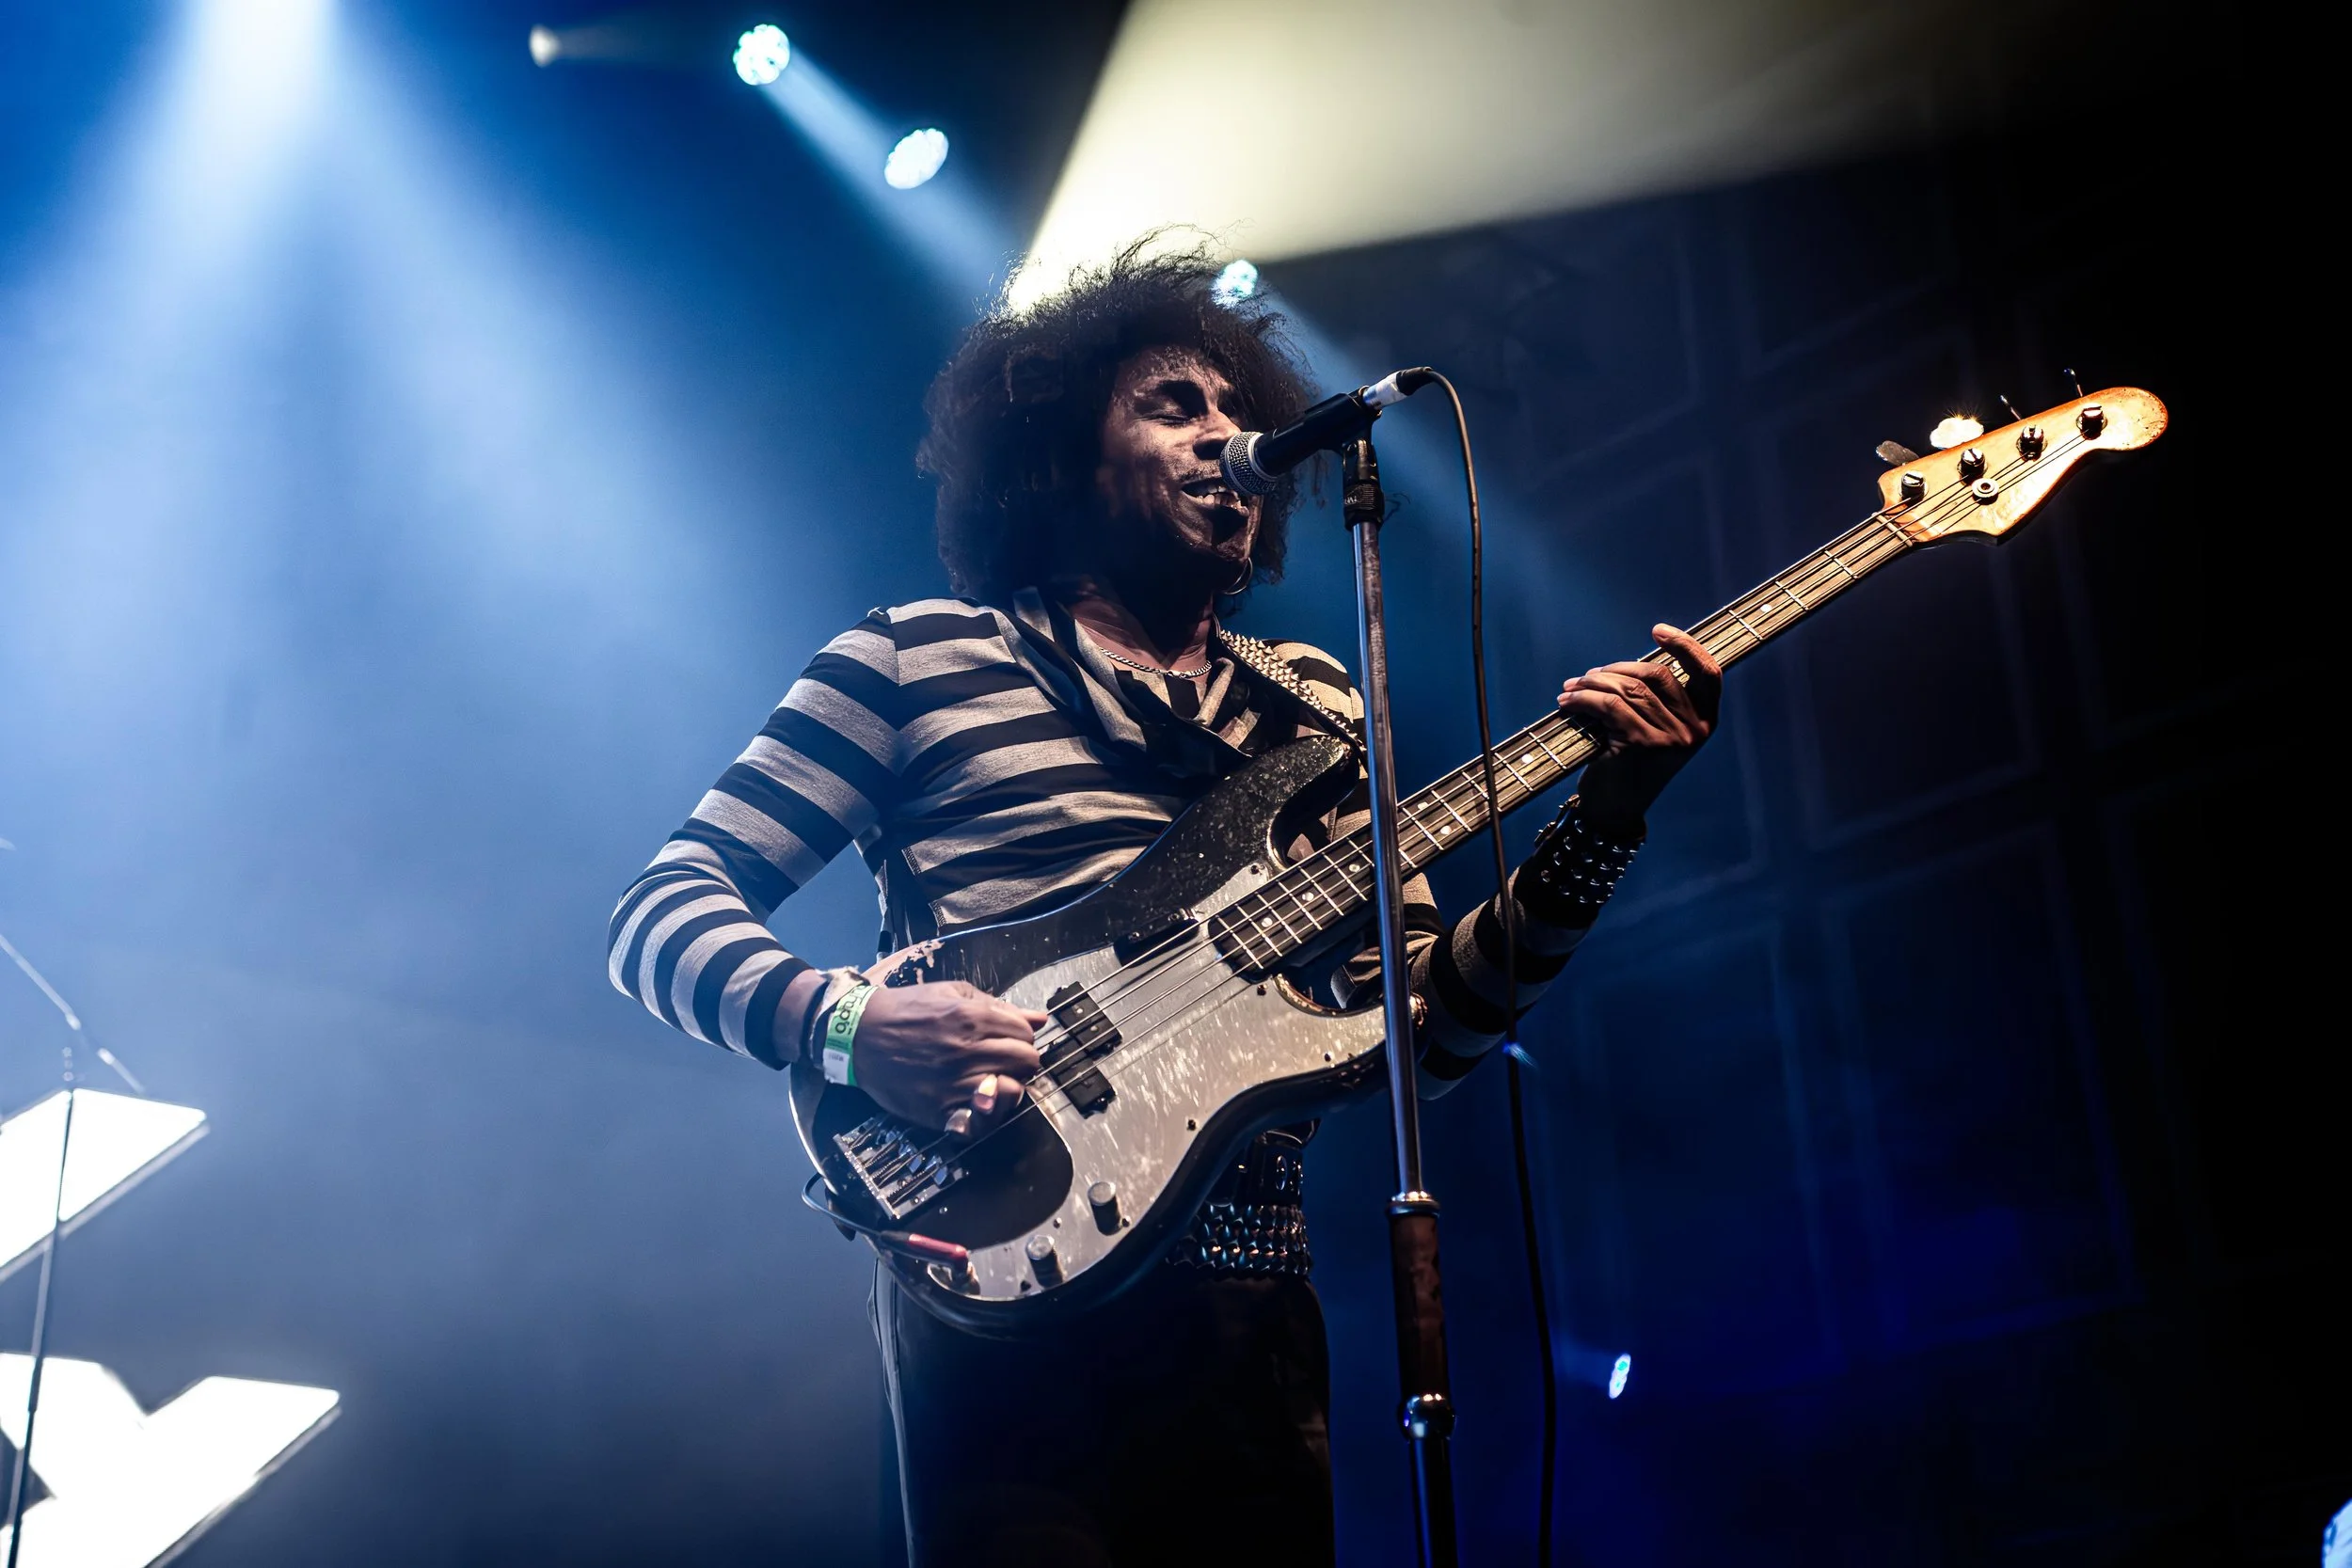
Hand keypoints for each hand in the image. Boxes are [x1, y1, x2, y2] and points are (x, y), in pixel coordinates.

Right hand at [847, 980, 1047, 1134]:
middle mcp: (968, 1051)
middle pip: (1026, 1062)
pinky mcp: (940, 1109)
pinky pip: (982, 1121)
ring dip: (1009, 1085)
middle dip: (1021, 1060)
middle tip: (1004, 1061)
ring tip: (993, 1080)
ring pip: (1013, 1090)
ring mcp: (955, 1082)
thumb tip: (1040, 1018)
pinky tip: (980, 1102)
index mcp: (973, 1018)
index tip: (1009, 1040)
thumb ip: (999, 1006)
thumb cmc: (908, 1009)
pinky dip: (988, 1114)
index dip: (1022, 1037)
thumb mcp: (952, 993)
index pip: (1026, 1034)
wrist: (860, 1034)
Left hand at [1556, 624, 1721, 829]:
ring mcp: (1670, 738)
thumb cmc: (1632, 765)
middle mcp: (1694, 730)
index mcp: (1705, 721)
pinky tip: (1567, 702)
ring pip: (1628, 688)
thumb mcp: (1657, 731)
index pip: (1708, 673)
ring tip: (1571, 687)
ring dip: (1593, 682)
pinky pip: (1608, 705)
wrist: (1615, 809)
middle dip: (1617, 668)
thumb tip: (1627, 665)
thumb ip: (1657, 701)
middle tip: (1589, 675)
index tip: (1658, 629)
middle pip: (1657, 675)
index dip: (1686, 646)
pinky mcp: (1640, 744)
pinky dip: (1583, 699)